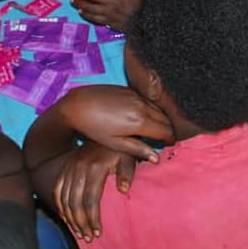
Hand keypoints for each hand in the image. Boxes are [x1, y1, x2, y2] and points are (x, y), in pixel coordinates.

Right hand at [54, 142, 137, 241]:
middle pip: (75, 202)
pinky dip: (60, 206)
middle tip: (87, 237)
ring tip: (78, 232)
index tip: (98, 232)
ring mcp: (70, 168)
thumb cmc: (119, 149)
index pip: (90, 199)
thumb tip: (125, 190)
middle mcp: (79, 168)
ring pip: (64, 199)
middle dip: (80, 223)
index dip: (93, 218)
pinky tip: (66, 218)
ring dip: (70, 218)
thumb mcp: (128, 156)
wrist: (104, 131)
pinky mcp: (65, 168)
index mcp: (95, 167)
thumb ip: (127, 173)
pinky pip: (58, 190)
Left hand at [59, 84, 173, 157]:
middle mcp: (141, 106)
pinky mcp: (129, 89)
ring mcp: (136, 95)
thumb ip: (137, 149)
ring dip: (161, 118)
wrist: (77, 105)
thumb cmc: (94, 128)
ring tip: (156, 129)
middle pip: (165, 118)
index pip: (165, 131)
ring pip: (158, 108)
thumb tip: (157, 158)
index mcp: (140, 122)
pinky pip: (148, 100)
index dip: (170, 139)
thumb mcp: (115, 143)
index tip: (169, 145)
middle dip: (167, 128)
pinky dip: (151, 109)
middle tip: (165, 139)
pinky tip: (145, 116)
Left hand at [72, 0, 142, 30]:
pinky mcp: (110, 22)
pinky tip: (81, 11)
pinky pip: (94, 18)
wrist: (150, 21)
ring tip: (73, 0)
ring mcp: (110, 13)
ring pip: (90, 7)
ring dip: (79, 3)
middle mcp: (112, 1)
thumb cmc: (146, 2)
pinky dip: (86, 14)